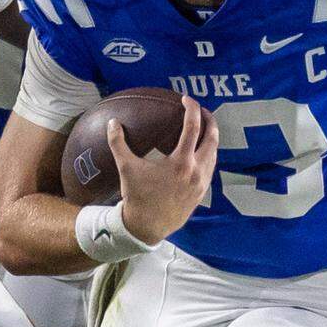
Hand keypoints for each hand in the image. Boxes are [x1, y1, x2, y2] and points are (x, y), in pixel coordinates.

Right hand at [110, 96, 217, 245]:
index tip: (186, 99)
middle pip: (212, 138)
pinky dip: (208, 155)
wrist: (147, 227)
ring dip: (210, 138)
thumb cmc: (137, 197)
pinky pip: (210, 168)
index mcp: (181, 162)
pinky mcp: (201, 193)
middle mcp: (196, 171)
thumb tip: (112, 123)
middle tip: (201, 110)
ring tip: (202, 129)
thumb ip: (118, 143)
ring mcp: (201, 183)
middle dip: (209, 120)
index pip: (192, 127)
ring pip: (214, 154)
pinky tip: (199, 153)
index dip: (191, 108)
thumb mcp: (126, 168)